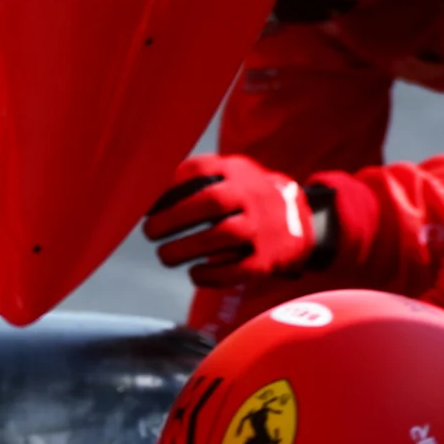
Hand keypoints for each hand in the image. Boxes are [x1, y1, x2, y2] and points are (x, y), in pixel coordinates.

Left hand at [144, 155, 336, 289]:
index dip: (170, 185)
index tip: (149, 203)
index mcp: (238, 172)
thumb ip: (194, 181)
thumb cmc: (245, 200)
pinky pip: (237, 269)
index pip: (200, 169)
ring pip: (224, 235)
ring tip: (165, 256)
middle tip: (150, 232)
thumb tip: (142, 197)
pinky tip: (193, 273)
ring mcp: (262, 227)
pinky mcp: (266, 260)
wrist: (301, 222)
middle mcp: (252, 196)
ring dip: (186, 248)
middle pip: (211, 202)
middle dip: (173, 218)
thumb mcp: (230, 177)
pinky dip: (210, 274)